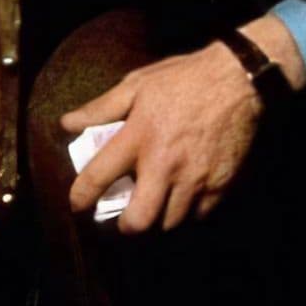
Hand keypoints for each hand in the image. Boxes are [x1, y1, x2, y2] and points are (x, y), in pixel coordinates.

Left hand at [61, 16, 305, 233]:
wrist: (238, 81)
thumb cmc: (184, 79)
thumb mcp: (137, 84)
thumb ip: (101, 108)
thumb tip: (68, 123)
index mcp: (139, 137)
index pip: (99, 176)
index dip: (82, 197)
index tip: (78, 204)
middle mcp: (165, 164)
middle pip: (140, 221)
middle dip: (127, 226)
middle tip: (126, 216)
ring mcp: (195, 179)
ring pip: (170, 223)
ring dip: (158, 218)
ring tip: (155, 204)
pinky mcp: (221, 186)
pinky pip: (198, 215)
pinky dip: (188, 212)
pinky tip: (183, 195)